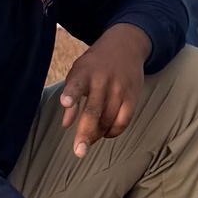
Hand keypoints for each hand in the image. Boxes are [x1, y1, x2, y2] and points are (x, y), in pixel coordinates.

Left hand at [59, 24, 149, 156]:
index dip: (71, 94)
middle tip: (79, 152)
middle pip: (94, 111)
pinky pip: (123, 121)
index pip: (76, 84)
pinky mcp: (133, 96)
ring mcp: (120, 89)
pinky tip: (105, 134)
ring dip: (97, 135)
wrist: (126, 46)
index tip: (65, 103)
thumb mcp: (78, 72)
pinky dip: (113, 132)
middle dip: (85, 133)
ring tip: (88, 141)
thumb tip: (65, 124)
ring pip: (108, 120)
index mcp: (85, 72)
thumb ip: (71, 95)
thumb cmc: (95, 64)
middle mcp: (103, 80)